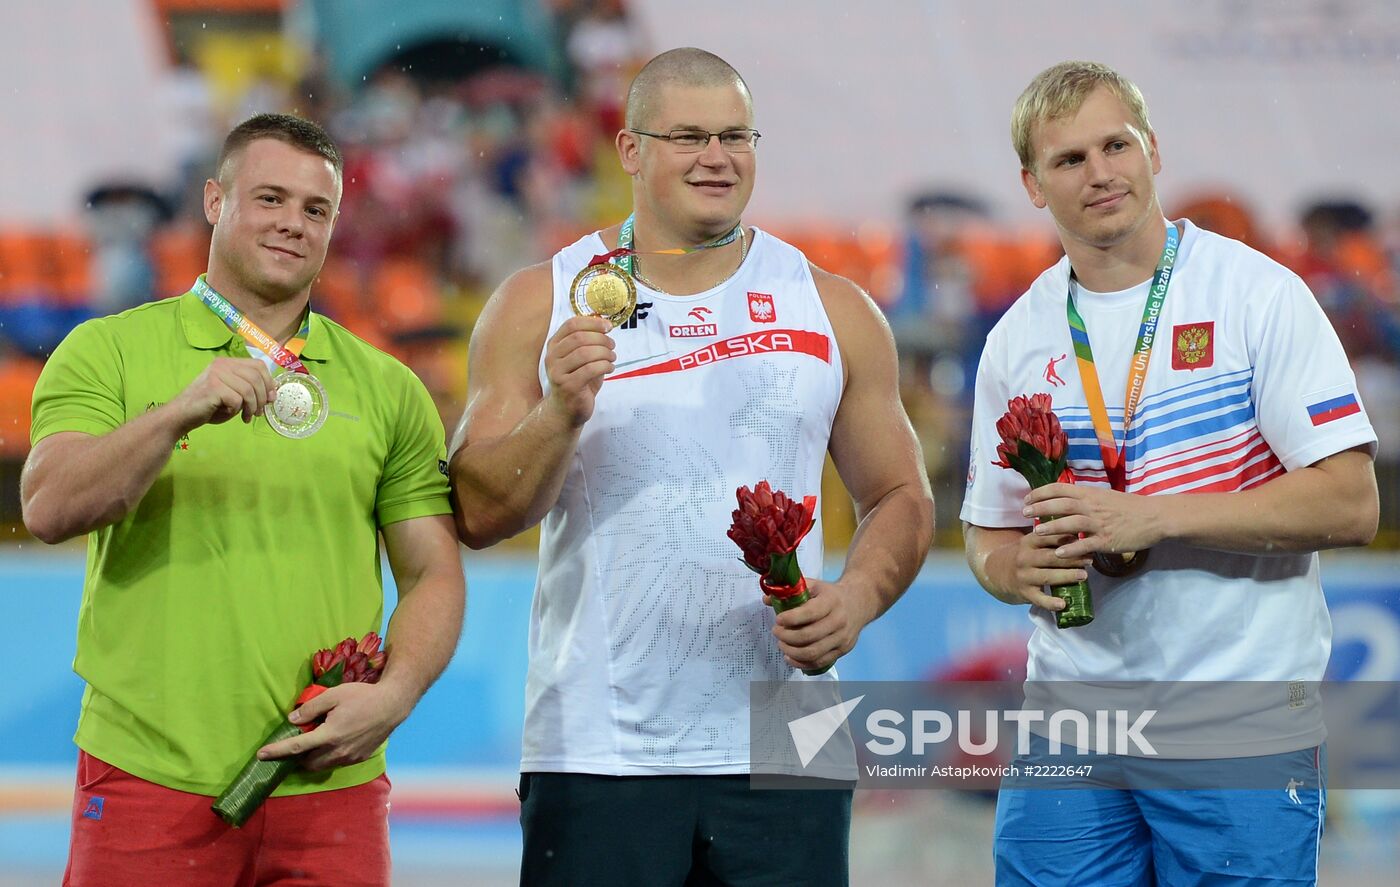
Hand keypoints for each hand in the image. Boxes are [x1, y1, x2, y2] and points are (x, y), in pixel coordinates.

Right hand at [169, 357, 276, 430]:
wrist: (182, 415)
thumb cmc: (209, 406)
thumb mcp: (234, 395)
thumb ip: (250, 390)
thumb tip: (272, 394)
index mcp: (227, 363)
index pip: (258, 365)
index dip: (269, 382)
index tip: (270, 398)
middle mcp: (222, 365)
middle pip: (256, 377)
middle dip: (262, 398)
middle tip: (259, 412)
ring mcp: (216, 374)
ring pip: (249, 390)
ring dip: (252, 407)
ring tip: (247, 417)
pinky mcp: (213, 387)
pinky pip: (237, 400)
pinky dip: (237, 410)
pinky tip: (231, 414)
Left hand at [256, 682, 411, 771]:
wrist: (392, 705)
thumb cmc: (362, 696)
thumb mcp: (334, 694)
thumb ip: (311, 707)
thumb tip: (293, 720)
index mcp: (329, 734)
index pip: (297, 746)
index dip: (277, 751)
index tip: (261, 755)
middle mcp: (338, 750)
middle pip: (307, 763)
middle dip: (295, 758)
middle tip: (291, 746)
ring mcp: (349, 757)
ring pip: (321, 766)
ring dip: (311, 759)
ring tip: (310, 744)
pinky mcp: (358, 758)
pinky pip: (336, 762)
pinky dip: (327, 757)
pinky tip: (330, 743)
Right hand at [543, 316, 614, 427]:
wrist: (567, 410)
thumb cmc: (577, 381)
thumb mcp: (580, 358)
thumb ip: (588, 342)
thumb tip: (604, 323)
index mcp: (554, 346)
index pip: (571, 325)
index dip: (592, 323)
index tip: (608, 327)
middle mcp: (552, 357)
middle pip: (579, 337)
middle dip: (601, 339)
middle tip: (612, 345)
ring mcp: (558, 372)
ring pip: (585, 353)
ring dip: (604, 353)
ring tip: (612, 358)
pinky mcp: (568, 386)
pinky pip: (590, 369)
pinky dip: (605, 366)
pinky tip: (609, 368)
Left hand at [770, 579, 876, 671]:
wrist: (859, 603)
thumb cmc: (831, 595)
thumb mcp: (814, 585)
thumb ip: (791, 591)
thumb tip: (766, 599)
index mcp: (831, 601)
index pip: (809, 613)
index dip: (790, 618)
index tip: (778, 619)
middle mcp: (839, 621)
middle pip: (808, 636)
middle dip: (787, 637)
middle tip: (776, 632)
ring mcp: (842, 638)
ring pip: (813, 653)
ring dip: (791, 651)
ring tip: (781, 644)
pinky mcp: (843, 651)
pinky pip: (819, 662)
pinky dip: (801, 663)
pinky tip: (790, 657)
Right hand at [998, 525, 1089, 609]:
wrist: (997, 572)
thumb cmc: (1025, 556)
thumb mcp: (1031, 543)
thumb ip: (1051, 539)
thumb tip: (1082, 536)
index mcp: (1028, 542)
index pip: (1047, 537)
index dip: (1066, 538)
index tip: (1083, 540)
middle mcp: (1024, 558)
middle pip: (1050, 557)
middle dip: (1071, 558)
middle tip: (1089, 559)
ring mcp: (1024, 576)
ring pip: (1047, 576)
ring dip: (1066, 576)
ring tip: (1083, 576)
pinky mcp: (1025, 593)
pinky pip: (1039, 599)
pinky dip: (1051, 603)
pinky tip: (1063, 604)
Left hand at [1024, 483, 1162, 560]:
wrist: (1155, 516)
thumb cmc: (1129, 507)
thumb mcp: (1104, 496)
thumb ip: (1085, 497)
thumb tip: (1065, 498)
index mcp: (1090, 493)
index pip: (1060, 488)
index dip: (1041, 492)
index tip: (1027, 499)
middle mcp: (1092, 506)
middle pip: (1061, 504)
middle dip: (1040, 508)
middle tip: (1024, 513)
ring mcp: (1100, 523)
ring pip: (1071, 523)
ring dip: (1052, 527)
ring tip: (1036, 532)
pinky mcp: (1108, 540)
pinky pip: (1086, 544)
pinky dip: (1071, 548)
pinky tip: (1058, 553)